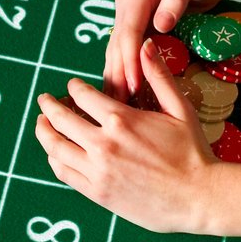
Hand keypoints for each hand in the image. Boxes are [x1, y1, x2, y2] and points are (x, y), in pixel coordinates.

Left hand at [35, 43, 217, 232]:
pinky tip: (55, 153)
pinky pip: (64, 173)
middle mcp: (103, 143)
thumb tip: (145, 44)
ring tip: (41, 125)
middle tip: (44, 100)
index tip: (72, 86)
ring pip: (55, 147)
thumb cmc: (193, 152)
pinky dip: (54, 159)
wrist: (198, 197)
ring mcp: (98, 170)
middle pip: (60, 119)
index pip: (82, 95)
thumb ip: (158, 76)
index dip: (73, 87)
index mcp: (121, 119)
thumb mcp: (179, 108)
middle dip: (48, 106)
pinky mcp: (98, 193)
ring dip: (44, 132)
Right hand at [105, 0, 235, 94]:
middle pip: (118, 41)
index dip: (130, 59)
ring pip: (115, 46)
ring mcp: (127, 9)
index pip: (129, 30)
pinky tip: (119, 88)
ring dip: (115, 74)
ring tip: (115, 103)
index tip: (134, 84)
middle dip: (119, 73)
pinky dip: (121, 67)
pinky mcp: (131, 19)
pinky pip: (123, 46)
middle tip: (120, 104)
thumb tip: (160, 24)